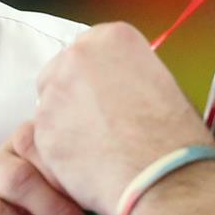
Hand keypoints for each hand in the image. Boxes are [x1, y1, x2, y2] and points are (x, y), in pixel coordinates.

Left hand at [29, 24, 214, 214]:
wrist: (162, 177)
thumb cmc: (173, 136)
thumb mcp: (160, 84)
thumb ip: (128, 74)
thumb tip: (115, 83)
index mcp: (112, 37)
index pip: (89, 48)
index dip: (96, 76)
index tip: (105, 93)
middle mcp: (78, 56)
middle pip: (61, 70)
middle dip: (73, 95)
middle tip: (98, 122)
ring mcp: (55, 92)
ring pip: (50, 104)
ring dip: (65, 122)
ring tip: (98, 147)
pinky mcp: (41, 129)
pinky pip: (44, 137)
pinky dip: (60, 150)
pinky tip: (88, 164)